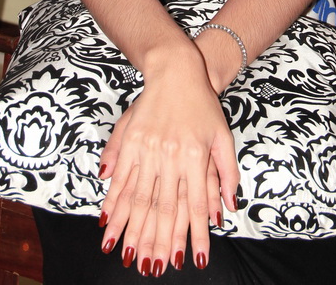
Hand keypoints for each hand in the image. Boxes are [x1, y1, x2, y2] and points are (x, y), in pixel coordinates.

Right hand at [97, 57, 238, 273]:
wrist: (177, 70)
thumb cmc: (203, 105)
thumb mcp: (223, 136)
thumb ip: (227, 172)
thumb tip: (227, 209)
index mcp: (195, 157)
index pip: (195, 206)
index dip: (194, 236)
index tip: (192, 261)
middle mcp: (171, 156)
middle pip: (163, 209)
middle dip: (159, 242)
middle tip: (153, 269)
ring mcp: (148, 149)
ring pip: (139, 199)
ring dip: (133, 230)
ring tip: (128, 256)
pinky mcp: (131, 142)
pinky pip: (122, 178)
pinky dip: (114, 203)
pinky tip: (108, 223)